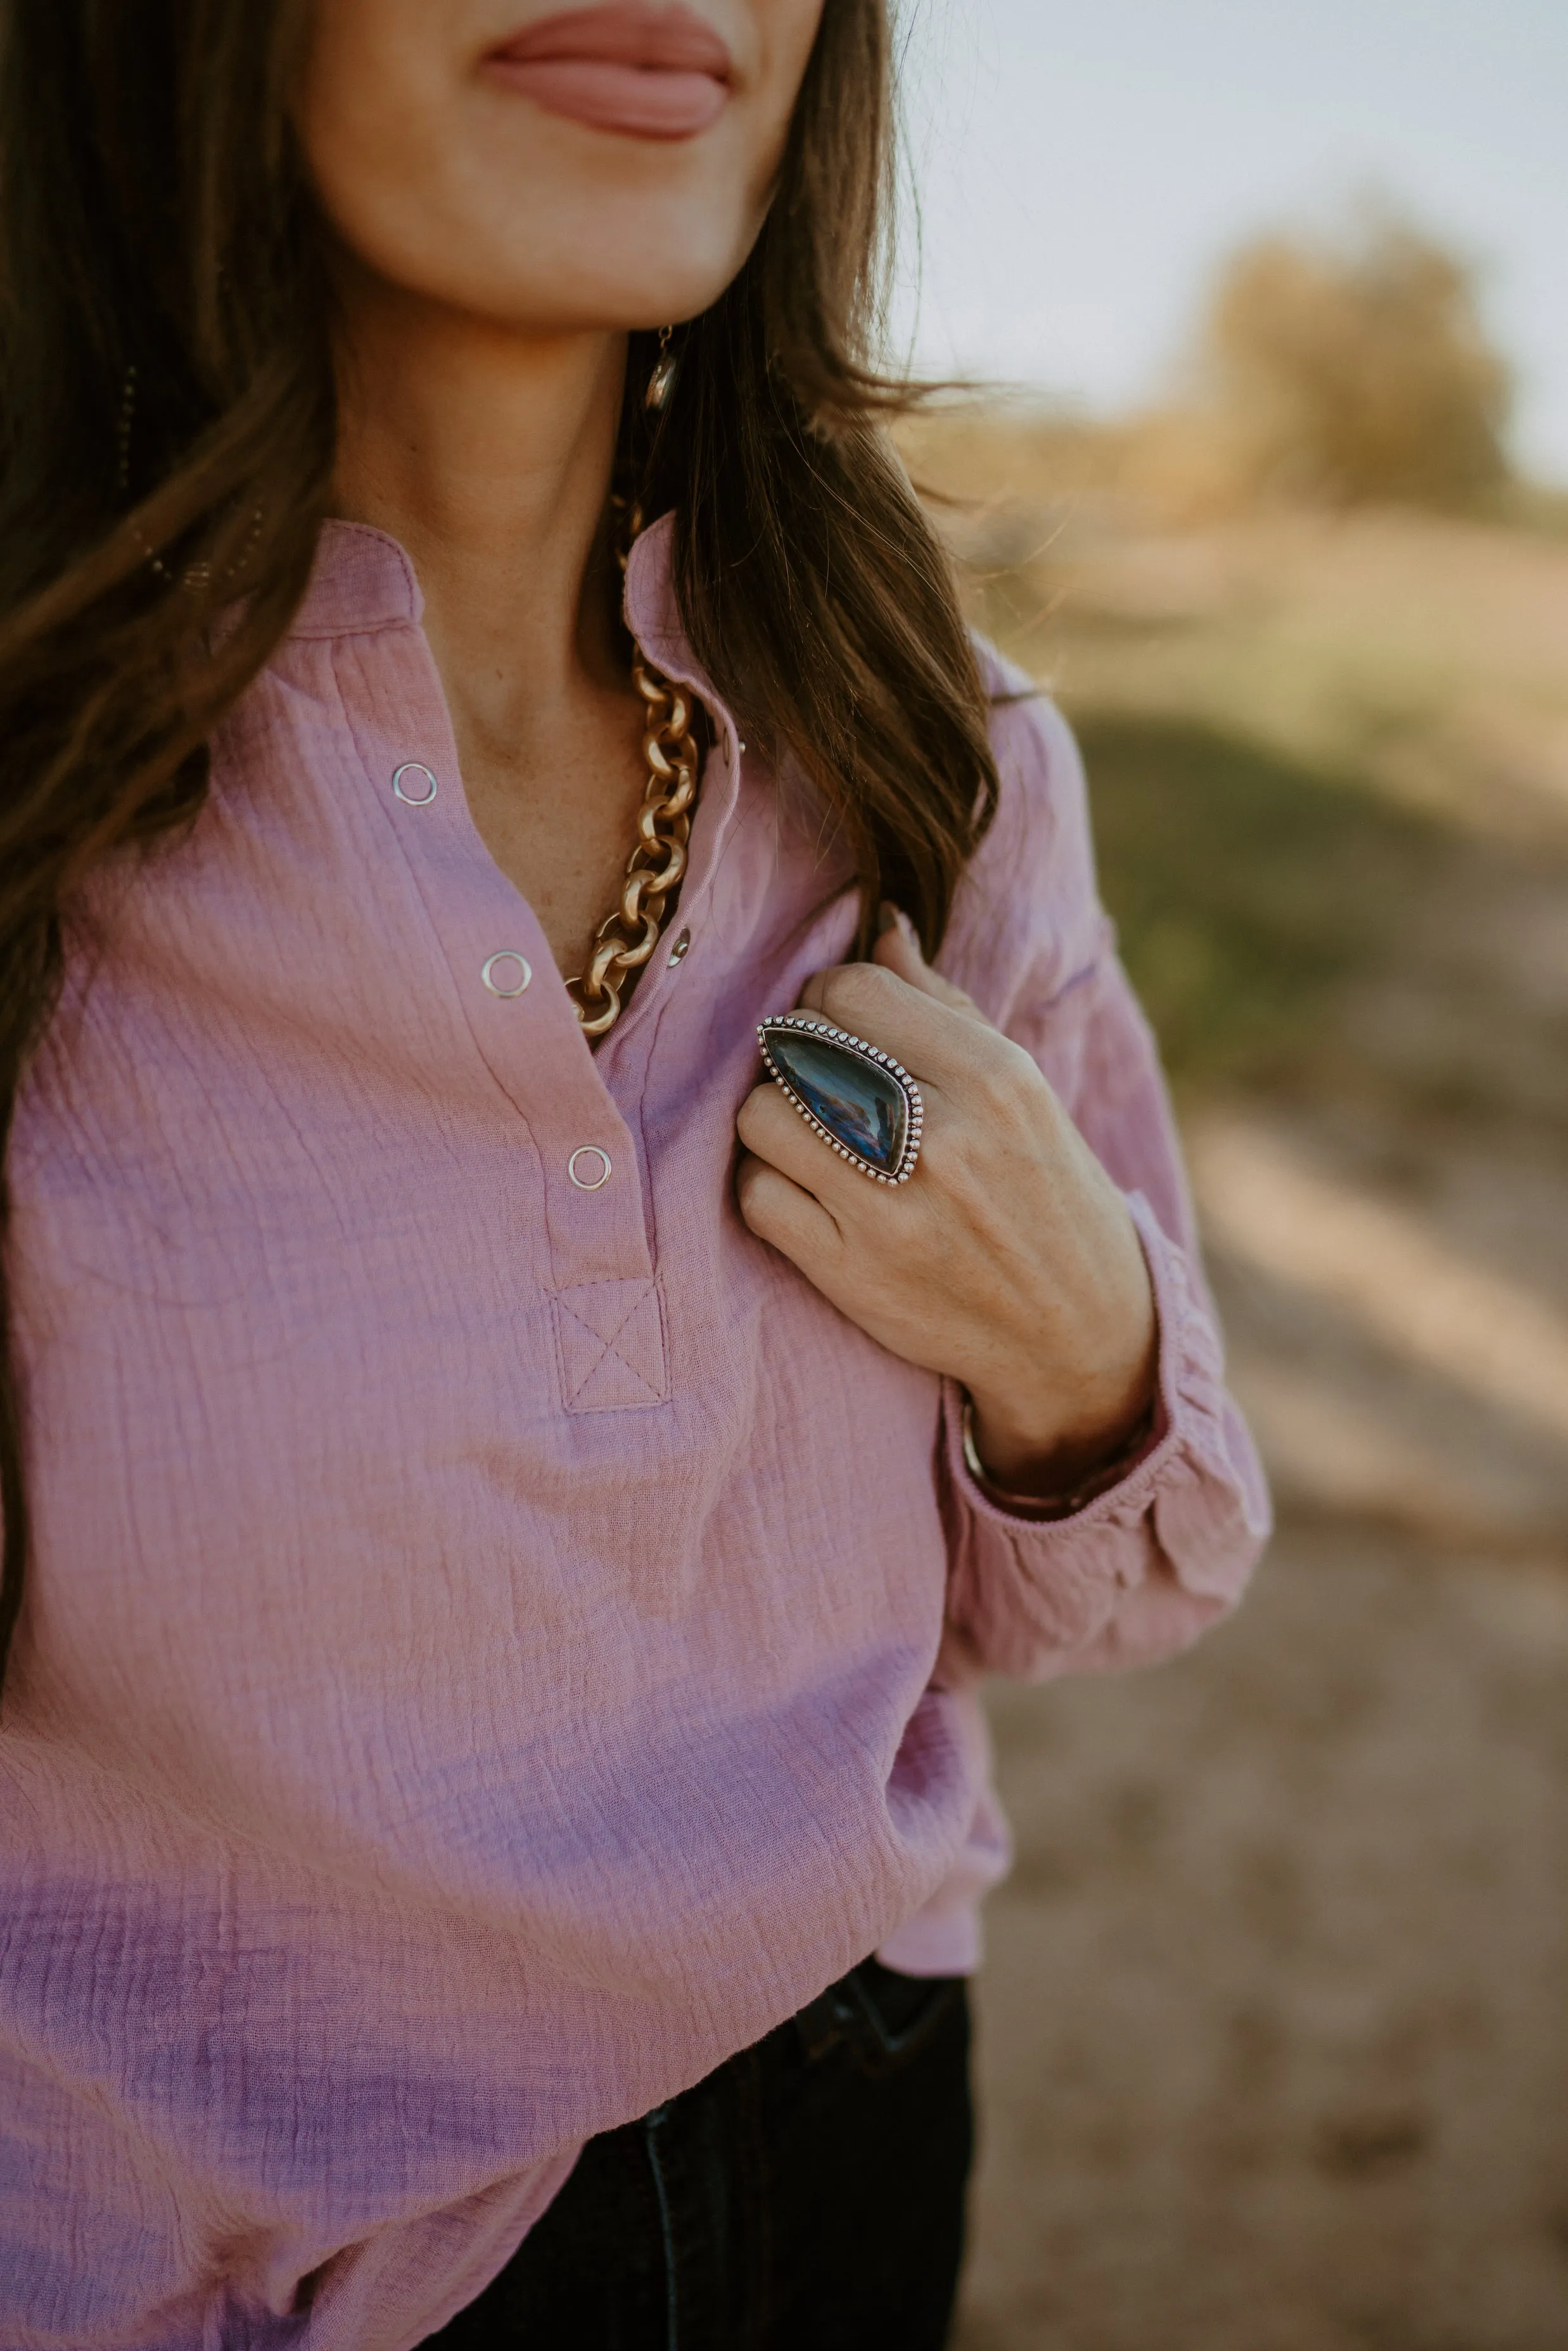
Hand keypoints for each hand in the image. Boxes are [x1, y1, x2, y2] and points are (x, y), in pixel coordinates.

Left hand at [735, 911, 1157, 1498]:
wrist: (1077, 1330)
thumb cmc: (1045, 1191)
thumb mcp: (1021, 1090)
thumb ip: (945, 1007)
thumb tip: (881, 927)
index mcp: (992, 1077)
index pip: (852, 991)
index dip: (828, 999)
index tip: (839, 1026)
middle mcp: (942, 1138)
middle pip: (797, 1046)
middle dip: (794, 1053)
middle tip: (817, 1078)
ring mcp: (892, 1211)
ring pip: (761, 1117)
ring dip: (772, 1118)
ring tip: (806, 1131)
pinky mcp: (853, 1274)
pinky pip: (757, 1197)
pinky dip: (767, 1185)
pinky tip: (803, 1188)